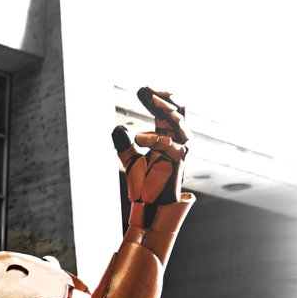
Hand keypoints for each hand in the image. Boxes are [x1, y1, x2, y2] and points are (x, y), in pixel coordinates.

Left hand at [112, 88, 187, 206]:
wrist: (148, 208)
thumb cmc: (144, 186)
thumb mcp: (130, 162)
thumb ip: (124, 146)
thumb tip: (117, 129)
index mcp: (166, 137)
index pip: (167, 111)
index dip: (157, 98)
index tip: (142, 89)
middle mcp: (176, 141)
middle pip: (178, 111)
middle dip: (164, 97)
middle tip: (146, 90)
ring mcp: (179, 151)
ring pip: (179, 123)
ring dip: (164, 109)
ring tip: (149, 99)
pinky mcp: (179, 164)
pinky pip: (173, 146)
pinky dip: (156, 140)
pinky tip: (138, 138)